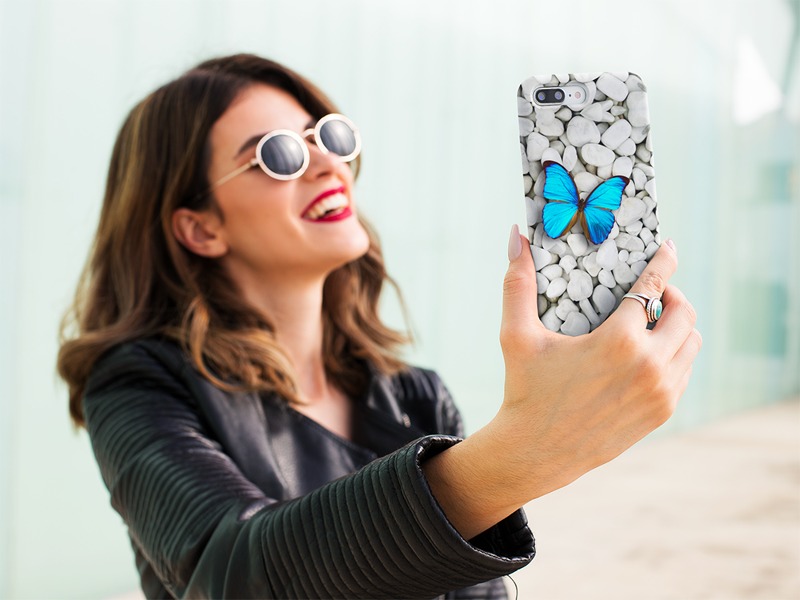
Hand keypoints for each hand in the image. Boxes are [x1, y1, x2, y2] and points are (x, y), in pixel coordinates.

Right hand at [497, 226, 700, 495]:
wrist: (536, 453)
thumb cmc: (524, 391)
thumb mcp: (517, 336)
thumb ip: (518, 283)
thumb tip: (516, 235)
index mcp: (618, 342)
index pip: (653, 287)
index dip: (664, 262)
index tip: (669, 247)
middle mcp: (649, 366)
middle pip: (684, 312)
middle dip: (672, 294)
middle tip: (652, 292)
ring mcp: (660, 392)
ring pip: (692, 343)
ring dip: (678, 326)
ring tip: (652, 322)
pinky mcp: (662, 412)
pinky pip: (684, 371)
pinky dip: (674, 355)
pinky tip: (649, 353)